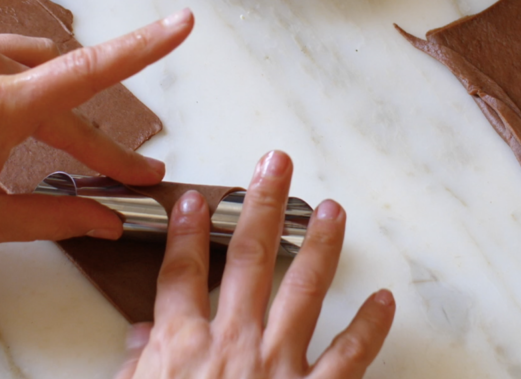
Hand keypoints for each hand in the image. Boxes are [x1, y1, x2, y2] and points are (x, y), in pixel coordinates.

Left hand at [0, 9, 193, 243]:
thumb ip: (51, 214)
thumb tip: (105, 219)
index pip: (86, 73)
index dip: (142, 49)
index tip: (183, 26)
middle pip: (73, 97)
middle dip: (104, 141)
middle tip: (133, 174)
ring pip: (50, 74)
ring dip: (69, 112)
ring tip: (73, 154)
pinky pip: (22, 60)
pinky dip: (40, 89)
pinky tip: (31, 118)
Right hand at [116, 151, 394, 378]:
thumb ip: (136, 367)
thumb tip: (141, 334)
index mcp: (182, 348)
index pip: (180, 272)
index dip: (184, 231)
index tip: (193, 198)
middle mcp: (233, 345)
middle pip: (246, 259)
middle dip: (261, 205)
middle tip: (276, 162)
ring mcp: (278, 367)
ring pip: (303, 290)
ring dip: (320, 245)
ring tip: (334, 208)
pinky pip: (349, 358)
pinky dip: (370, 328)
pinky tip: (384, 299)